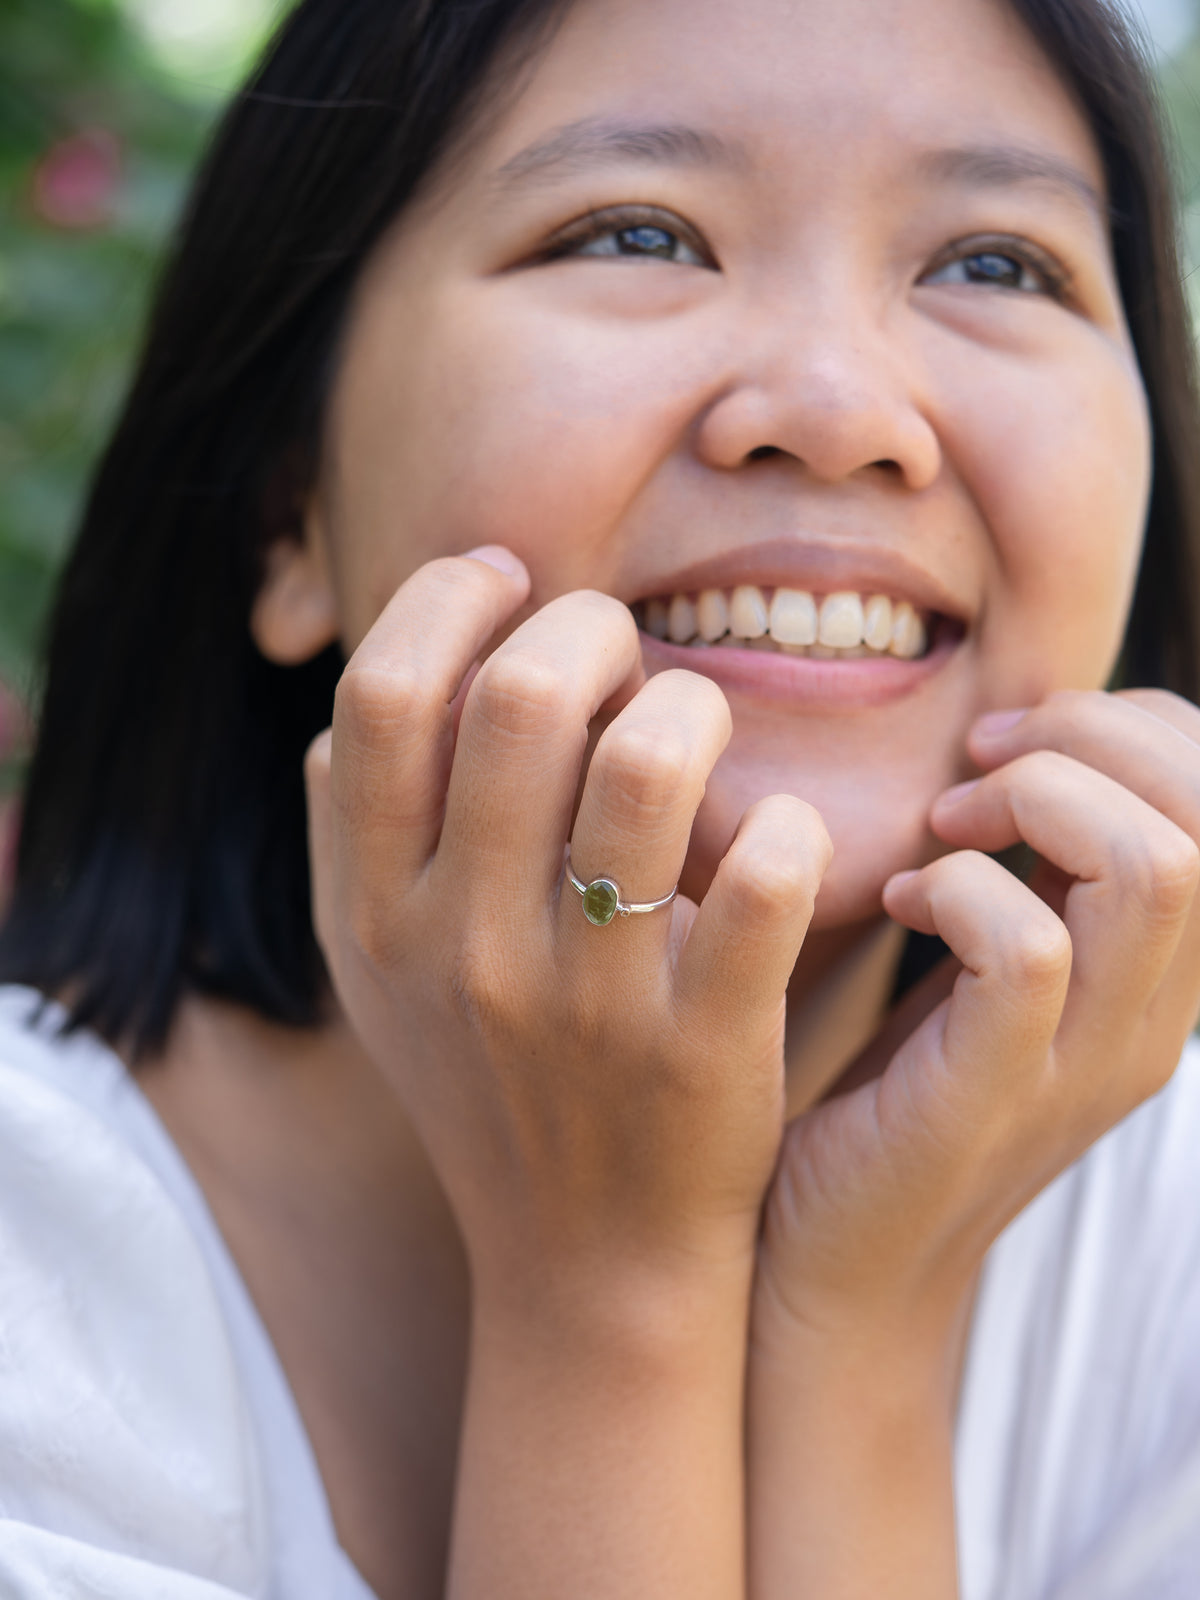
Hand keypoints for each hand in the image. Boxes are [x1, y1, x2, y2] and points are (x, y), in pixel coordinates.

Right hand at [303, 549, 830, 1314]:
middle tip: (624, 649)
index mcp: (378, 913)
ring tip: (698, 725)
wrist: (586, 1264)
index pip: (386, 693)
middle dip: (594, 627)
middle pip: (525, 696)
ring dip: (693, 706)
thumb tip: (355, 712)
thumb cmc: (491, 1086)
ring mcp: (588, 1003)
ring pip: (651, 762)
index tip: (512, 584)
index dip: (450, 600)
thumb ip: (347, 842)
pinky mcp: (705, 1047)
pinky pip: (764, 879)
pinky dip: (789, 828)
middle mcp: (466, 949)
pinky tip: (779, 836)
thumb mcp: (379, 978)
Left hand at [746, 688, 1199, 1599]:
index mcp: (1156, 971)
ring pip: (1155, 868)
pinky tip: (903, 905)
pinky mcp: (997, 1095)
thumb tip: (1019, 744)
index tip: (1000, 741)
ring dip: (1034, 802)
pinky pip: (1032, 950)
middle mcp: (1151, 1015)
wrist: (836, 1266)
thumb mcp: (985, 965)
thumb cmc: (893, 1091)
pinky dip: (959, 889)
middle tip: (975, 764)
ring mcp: (1086, 1062)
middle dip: (1088, 737)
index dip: (1126, 723)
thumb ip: (1031, 873)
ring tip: (942, 829)